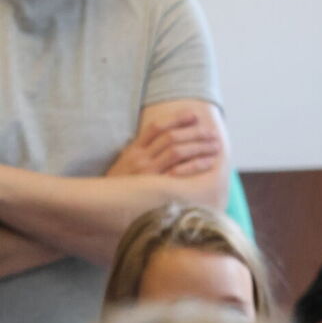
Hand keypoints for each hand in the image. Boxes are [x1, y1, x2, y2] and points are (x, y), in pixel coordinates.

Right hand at [106, 111, 220, 177]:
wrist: (106, 207)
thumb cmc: (122, 186)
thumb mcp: (126, 163)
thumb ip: (143, 150)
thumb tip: (166, 137)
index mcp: (134, 150)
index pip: (157, 127)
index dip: (176, 119)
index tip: (194, 115)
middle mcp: (140, 158)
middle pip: (171, 137)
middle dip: (194, 133)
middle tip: (212, 133)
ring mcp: (148, 173)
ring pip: (177, 151)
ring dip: (199, 146)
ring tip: (215, 146)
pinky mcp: (155, 188)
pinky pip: (178, 172)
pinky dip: (196, 165)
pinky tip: (209, 162)